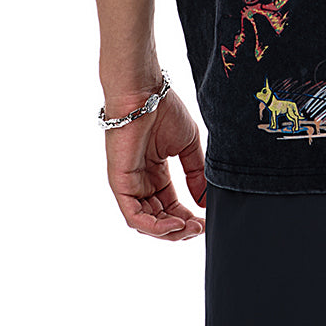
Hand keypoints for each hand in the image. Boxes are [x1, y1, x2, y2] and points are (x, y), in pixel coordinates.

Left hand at [103, 88, 206, 240]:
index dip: (188, 218)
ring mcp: (129, 185)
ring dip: (170, 231)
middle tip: (201, 228)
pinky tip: (176, 224)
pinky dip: (155, 226)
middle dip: (181, 229)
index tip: (206, 221)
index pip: (170, 207)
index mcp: (155, 173)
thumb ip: (196, 174)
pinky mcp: (120, 184)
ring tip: (191, 228)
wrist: (146, 94)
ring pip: (146, 223)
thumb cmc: (165, 111)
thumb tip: (205, 202)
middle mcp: (141, 182)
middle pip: (159, 219)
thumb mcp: (188, 146)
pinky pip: (134, 216)